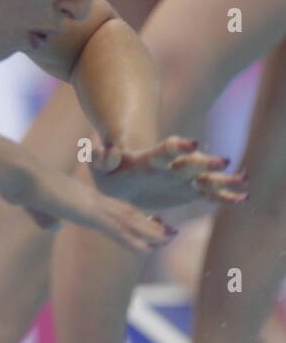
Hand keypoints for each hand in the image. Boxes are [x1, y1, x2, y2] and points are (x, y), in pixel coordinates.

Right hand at [2, 166, 173, 252]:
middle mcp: (90, 197)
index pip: (112, 207)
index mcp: (80, 195)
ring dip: (149, 232)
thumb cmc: (19, 184)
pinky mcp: (86, 212)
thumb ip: (46, 216)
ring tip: (170, 239)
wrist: (17, 173)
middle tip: (170, 232)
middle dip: (148, 224)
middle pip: (126, 212)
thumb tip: (55, 226)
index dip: (132, 216)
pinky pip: (116, 228)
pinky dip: (134, 239)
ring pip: (127, 220)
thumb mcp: (35, 204)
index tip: (149, 223)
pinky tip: (149, 249)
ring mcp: (90, 204)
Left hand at [91, 136, 246, 208]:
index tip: (191, 143)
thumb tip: (104, 151)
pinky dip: (224, 196)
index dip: (177, 147)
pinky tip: (241, 199)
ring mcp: (183, 179)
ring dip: (222, 179)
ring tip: (242, 180)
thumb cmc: (112, 170)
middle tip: (223, 161)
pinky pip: (210, 194)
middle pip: (190, 163)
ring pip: (206, 178)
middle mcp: (171, 167)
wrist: (126, 179)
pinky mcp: (190, 191)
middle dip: (204, 162)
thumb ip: (100, 158)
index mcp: (150, 160)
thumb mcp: (100, 165)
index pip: (164, 151)